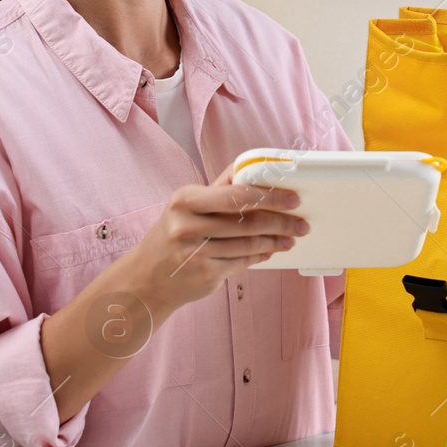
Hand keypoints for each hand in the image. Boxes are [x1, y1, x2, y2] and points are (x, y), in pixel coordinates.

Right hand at [112, 163, 307, 311]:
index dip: (269, 196)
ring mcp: (196, 253)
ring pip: (249, 244)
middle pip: (247, 221)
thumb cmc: (172, 235)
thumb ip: (218, 188)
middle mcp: (188, 226)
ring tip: (291, 237)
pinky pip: (243, 262)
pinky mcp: (205, 275)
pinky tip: (272, 250)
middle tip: (301, 222)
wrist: (146, 278)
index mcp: (185, 200)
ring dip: (276, 241)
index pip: (236, 195)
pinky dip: (261, 255)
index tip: (292, 198)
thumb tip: (250, 167)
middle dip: (281, 222)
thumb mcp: (185, 206)